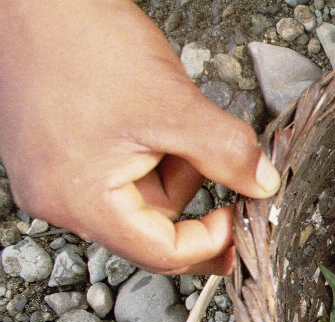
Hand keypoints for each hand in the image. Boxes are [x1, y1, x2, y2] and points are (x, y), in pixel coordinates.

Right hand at [0, 0, 279, 274]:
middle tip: (216, 157)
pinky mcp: (60, 152)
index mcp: (79, 201)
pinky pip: (122, 169)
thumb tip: (262, 184)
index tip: (239, 219)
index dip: (211, 241)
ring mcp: (56, 175)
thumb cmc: (77, 39)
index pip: (162, 254)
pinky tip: (153, 114)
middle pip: (151, 226)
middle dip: (191, 190)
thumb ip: (227, 153)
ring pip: (142, 195)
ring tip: (171, 116)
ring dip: (173, 165)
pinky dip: (152, 149)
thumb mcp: (173, 105)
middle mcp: (59, 198)